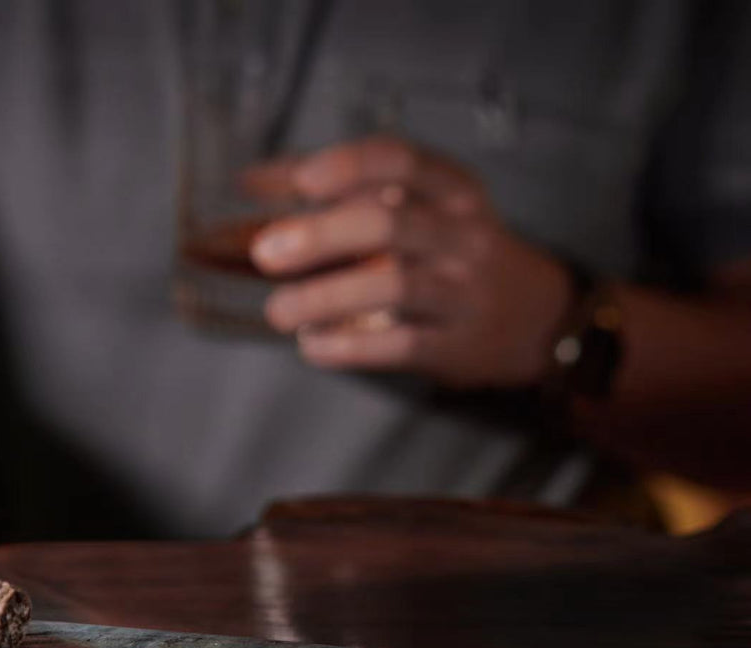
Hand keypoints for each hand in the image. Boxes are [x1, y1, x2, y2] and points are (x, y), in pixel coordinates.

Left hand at [246, 135, 572, 388]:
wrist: (534, 318)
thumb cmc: (448, 251)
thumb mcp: (420, 206)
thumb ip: (342, 191)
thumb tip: (251, 180)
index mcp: (451, 190)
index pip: (402, 162)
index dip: (349, 167)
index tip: (302, 180)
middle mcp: (462, 235)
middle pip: (391, 223)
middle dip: (321, 236)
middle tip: (265, 253)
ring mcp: (463, 291)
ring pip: (394, 287)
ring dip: (324, 298)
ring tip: (278, 311)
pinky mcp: (455, 345)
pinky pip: (398, 345)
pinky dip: (346, 347)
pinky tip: (312, 344)